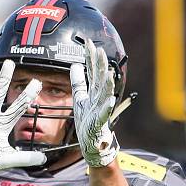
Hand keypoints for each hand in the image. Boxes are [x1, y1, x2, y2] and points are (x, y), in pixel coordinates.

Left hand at [70, 38, 118, 166]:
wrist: (92, 142)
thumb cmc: (87, 119)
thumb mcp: (80, 98)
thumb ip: (78, 82)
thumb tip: (75, 64)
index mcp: (93, 91)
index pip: (92, 71)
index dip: (90, 58)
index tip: (88, 43)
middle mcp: (98, 98)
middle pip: (99, 79)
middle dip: (100, 66)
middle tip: (99, 51)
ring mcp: (100, 110)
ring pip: (105, 94)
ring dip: (107, 83)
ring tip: (108, 73)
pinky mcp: (99, 123)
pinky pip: (104, 114)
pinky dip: (107, 107)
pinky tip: (110, 100)